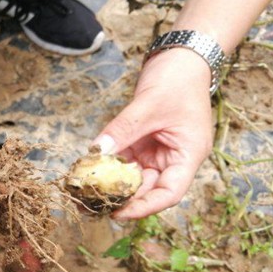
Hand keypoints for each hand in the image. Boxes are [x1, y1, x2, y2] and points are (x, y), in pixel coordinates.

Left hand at [92, 48, 213, 219]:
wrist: (180, 58)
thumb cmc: (177, 80)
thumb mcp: (148, 105)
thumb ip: (122, 129)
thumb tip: (97, 152)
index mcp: (188, 155)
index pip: (169, 193)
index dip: (145, 207)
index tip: (119, 213)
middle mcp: (174, 159)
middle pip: (148, 189)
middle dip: (121, 198)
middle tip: (90, 204)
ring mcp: (158, 152)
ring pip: (133, 177)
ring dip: (111, 184)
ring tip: (84, 193)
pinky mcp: (143, 144)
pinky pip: (125, 161)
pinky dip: (108, 166)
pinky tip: (89, 171)